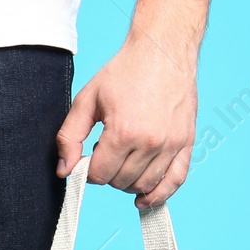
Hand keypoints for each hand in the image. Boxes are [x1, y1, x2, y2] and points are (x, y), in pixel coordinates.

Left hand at [57, 34, 197, 207]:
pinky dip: (159, 194)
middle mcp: (150, 142)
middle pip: (120, 182)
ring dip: (128, 182)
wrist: (164, 50)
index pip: (99, 175)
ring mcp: (171, 144)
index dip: (89, 170)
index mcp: (123, 132)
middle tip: (107, 153)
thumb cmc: (124, 72)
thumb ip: (69, 136)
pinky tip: (144, 199)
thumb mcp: (87, 99)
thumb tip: (64, 171)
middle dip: (108, 174)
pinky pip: (175, 180)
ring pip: (144, 185)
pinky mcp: (186, 142)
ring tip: (122, 164)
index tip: (89, 157)